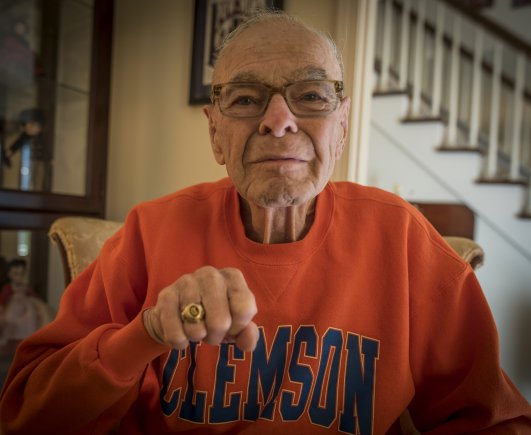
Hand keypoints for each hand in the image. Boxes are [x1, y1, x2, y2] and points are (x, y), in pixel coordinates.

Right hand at [143, 266, 258, 351]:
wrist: (181, 314)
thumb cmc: (216, 317)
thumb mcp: (236, 326)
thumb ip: (248, 335)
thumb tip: (248, 344)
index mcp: (232, 277)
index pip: (244, 309)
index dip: (238, 327)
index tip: (232, 325)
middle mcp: (211, 274)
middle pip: (221, 322)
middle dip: (217, 336)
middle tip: (212, 333)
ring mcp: (186, 282)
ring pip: (196, 327)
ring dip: (197, 337)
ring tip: (197, 331)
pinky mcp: (166, 295)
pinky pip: (175, 330)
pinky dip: (179, 341)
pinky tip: (182, 337)